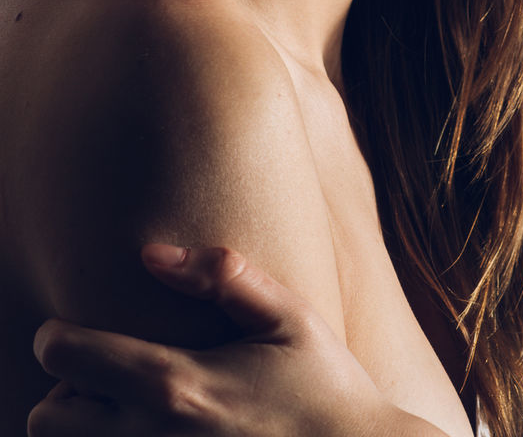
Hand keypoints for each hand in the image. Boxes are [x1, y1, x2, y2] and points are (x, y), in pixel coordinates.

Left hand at [29, 244, 448, 436]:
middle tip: (100, 375)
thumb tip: (154, 253)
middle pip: (47, 417)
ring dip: (80, 428)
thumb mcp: (288, 316)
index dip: (57, 337)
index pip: (68, 357)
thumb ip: (223, 276)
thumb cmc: (326, 387)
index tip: (72, 330)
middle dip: (61, 390)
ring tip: (121, 409)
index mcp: (178, 384)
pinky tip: (147, 431)